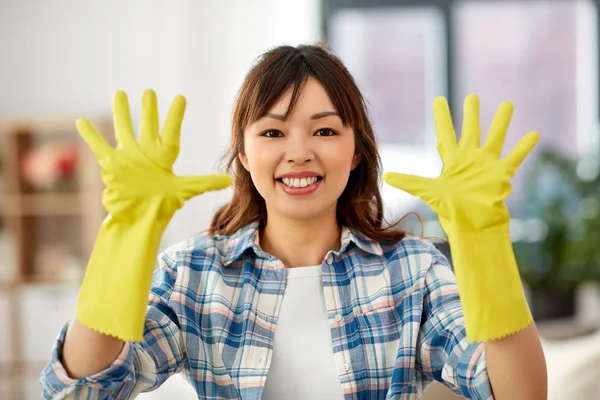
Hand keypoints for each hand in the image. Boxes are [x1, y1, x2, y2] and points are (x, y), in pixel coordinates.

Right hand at [77, 89, 231, 224]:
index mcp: (164, 157)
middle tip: (149, 92)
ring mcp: (128, 158)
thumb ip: (204, 183)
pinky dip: (90, 135)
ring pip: (123, 129)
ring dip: (121, 112)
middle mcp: (146, 154)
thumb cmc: (161, 207)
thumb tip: (228, 181)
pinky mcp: (111, 165)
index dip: (175, 116)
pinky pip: (99, 146)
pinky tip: (81, 121)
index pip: (171, 132)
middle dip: (148, 109)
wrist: (138, 220)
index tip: (181, 98)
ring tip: (119, 93)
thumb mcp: (184, 191)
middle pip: (147, 126)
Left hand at [383, 94, 538, 234]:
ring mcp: (487, 165)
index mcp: (452, 160)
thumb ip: (409, 181)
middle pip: (471, 130)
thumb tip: (386, 177)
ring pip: (496, 137)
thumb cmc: (450, 210)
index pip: (445, 132)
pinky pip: (515, 156)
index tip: (440, 99)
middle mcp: (470, 159)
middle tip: (472, 96)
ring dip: (501, 121)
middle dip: (471, 114)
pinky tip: (533, 133)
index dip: (442, 117)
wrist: (472, 224)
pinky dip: (524, 146)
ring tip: (508, 103)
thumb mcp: (427, 190)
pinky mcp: (502, 173)